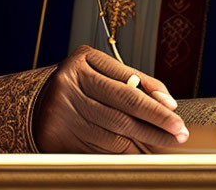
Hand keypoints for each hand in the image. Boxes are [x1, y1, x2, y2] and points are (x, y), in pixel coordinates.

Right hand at [32, 45, 188, 152]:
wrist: (36, 100)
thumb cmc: (79, 83)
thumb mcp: (100, 70)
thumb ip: (133, 81)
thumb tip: (167, 103)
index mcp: (82, 62)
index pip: (127, 87)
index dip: (154, 104)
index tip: (176, 115)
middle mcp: (69, 85)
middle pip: (122, 112)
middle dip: (155, 125)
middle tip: (178, 134)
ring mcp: (61, 113)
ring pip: (113, 136)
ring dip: (142, 144)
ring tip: (161, 145)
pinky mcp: (57, 137)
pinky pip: (98, 150)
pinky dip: (121, 154)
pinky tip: (137, 153)